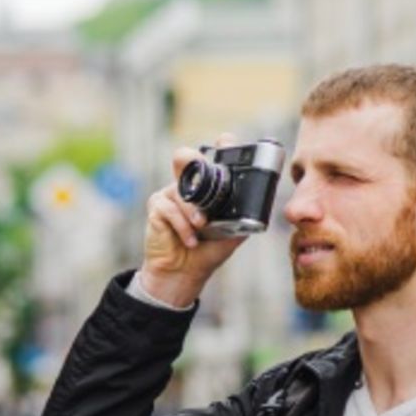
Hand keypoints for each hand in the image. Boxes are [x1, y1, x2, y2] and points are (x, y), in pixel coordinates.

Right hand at [138, 134, 247, 306]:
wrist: (185, 274)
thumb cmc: (208, 251)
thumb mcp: (233, 233)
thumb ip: (244, 216)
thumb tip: (259, 205)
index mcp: (209, 186)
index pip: (214, 155)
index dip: (220, 146)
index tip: (226, 142)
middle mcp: (188, 185)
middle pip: (186, 157)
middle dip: (194, 161)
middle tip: (204, 170)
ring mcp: (170, 194)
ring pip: (181, 189)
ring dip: (193, 210)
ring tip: (201, 227)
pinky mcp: (157, 208)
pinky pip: (169, 208)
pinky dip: (182, 226)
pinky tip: (189, 240)